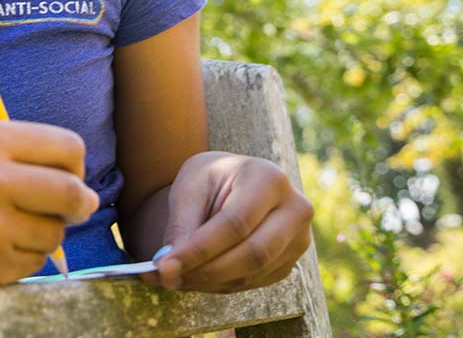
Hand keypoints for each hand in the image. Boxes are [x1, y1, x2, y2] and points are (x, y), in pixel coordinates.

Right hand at [0, 119, 100, 288]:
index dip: (75, 167)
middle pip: (73, 193)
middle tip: (64, 211)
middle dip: (76, 206)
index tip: (64, 178)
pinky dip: (18, 260)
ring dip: (41, 236)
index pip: (69, 147)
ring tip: (1, 229)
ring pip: (54, 234)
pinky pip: (32, 264)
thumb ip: (23, 157)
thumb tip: (88, 196)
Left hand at [143, 151, 313, 292]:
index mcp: (270, 178)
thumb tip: (168, 267)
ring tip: (174, 276)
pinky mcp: (290, 262)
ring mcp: (298, 239)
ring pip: (252, 274)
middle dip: (205, 271)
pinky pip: (253, 282)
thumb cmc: (211, 179)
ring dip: (208, 281)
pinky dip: (219, 284)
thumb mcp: (190, 186)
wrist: (235, 182)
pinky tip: (195, 275)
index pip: (235, 223)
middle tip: (167, 278)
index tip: (163, 266)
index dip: (199, 249)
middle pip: (253, 254)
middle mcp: (294, 209)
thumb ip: (181, 224)